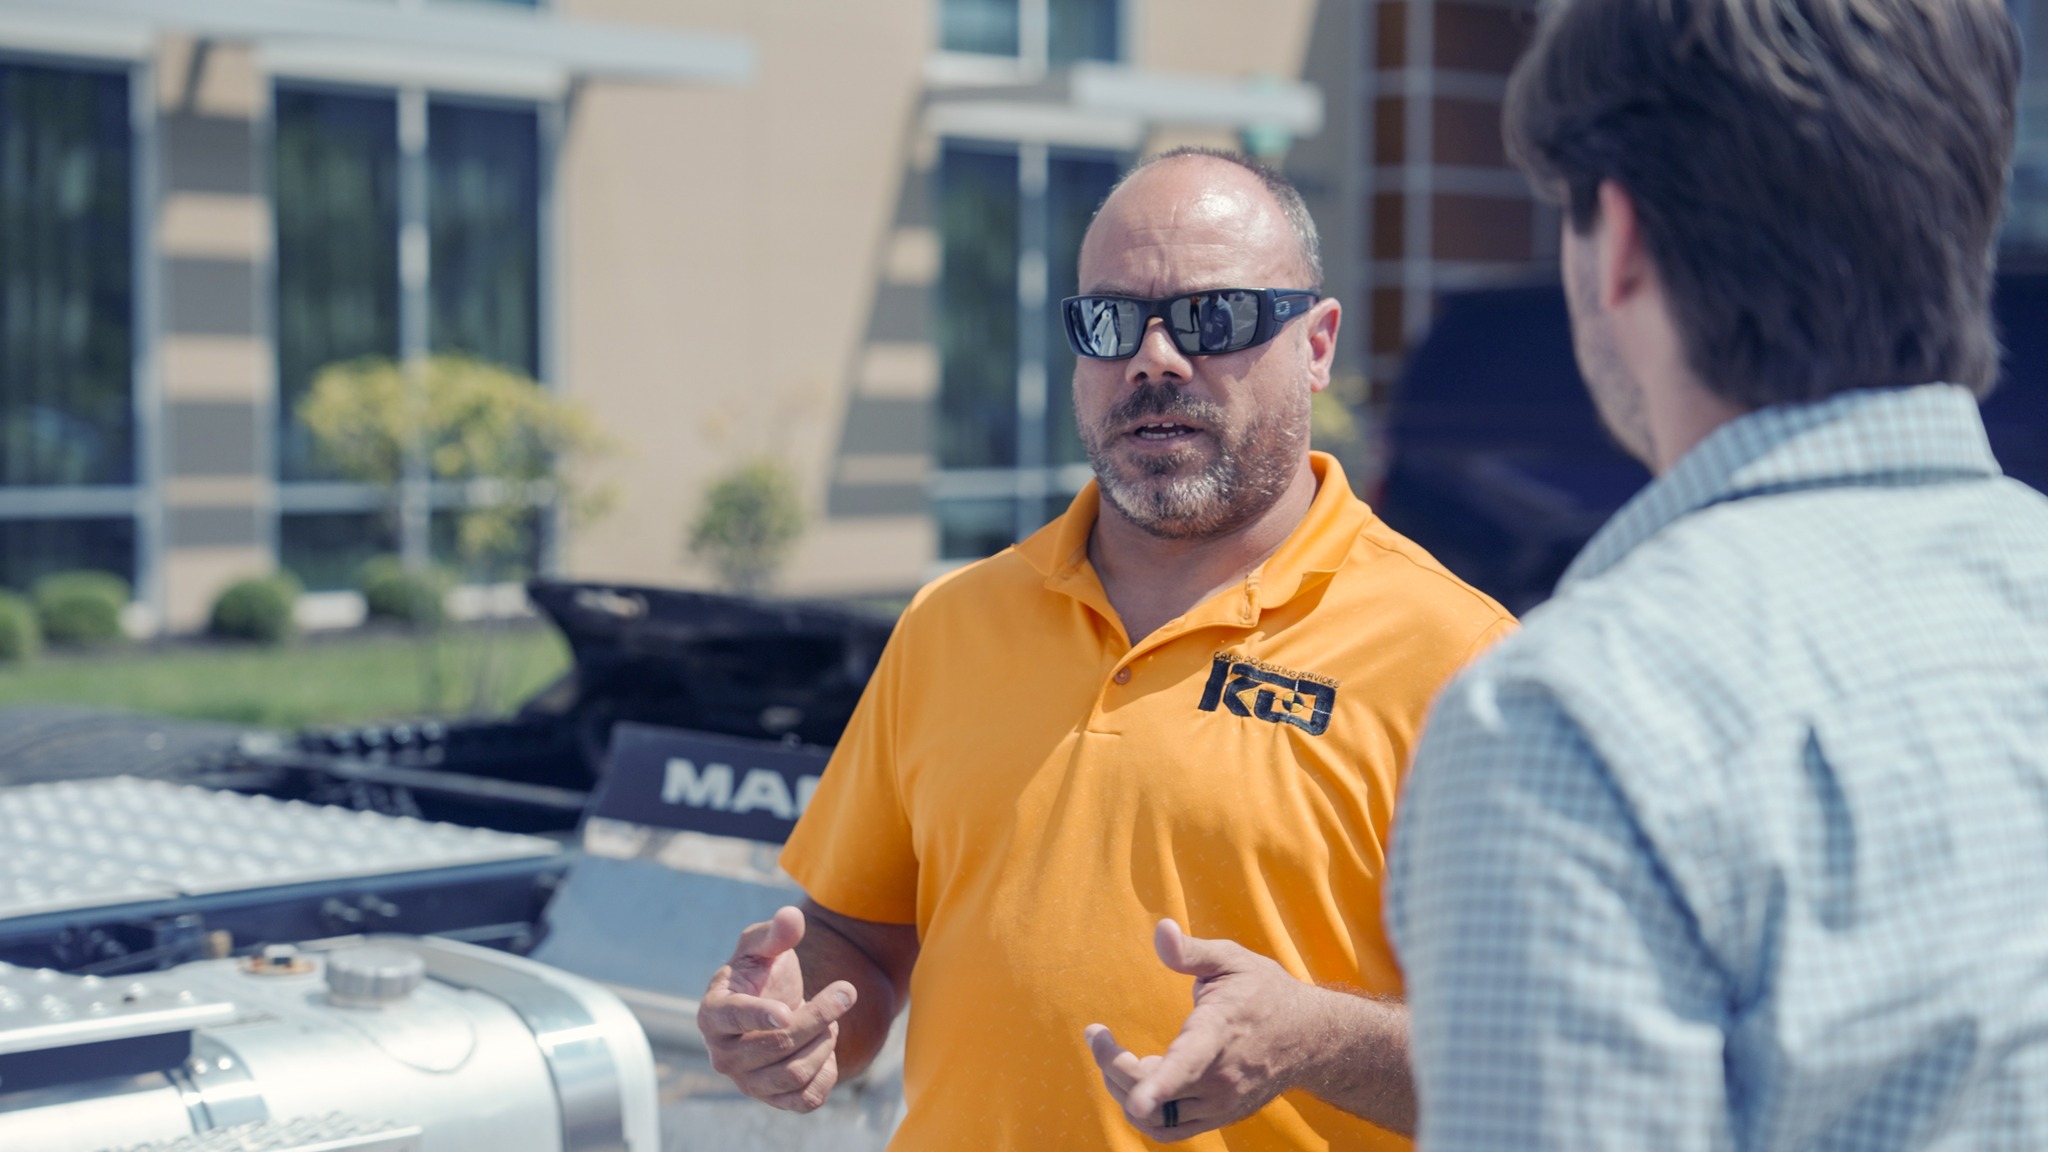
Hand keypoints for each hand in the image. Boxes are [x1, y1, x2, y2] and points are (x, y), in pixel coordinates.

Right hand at [698, 905, 858, 1111]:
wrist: (772, 1011)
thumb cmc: (761, 974)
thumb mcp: (763, 947)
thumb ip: (775, 932)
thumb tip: (792, 917)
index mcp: (712, 1013)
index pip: (731, 1018)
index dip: (759, 1016)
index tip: (787, 1011)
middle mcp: (723, 1055)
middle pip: (775, 1046)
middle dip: (817, 1017)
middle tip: (845, 992)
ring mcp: (747, 1082)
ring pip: (794, 1075)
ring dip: (824, 1042)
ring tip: (830, 1021)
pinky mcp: (773, 1100)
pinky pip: (805, 1100)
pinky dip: (826, 1074)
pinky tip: (827, 1048)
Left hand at [1084, 920, 1315, 1141]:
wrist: (1309, 1037)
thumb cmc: (1263, 990)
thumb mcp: (1231, 959)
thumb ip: (1191, 951)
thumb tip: (1160, 929)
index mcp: (1220, 1031)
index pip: (1188, 1062)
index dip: (1160, 1083)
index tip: (1137, 1099)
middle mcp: (1221, 1077)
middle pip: (1152, 1091)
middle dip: (1112, 1064)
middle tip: (1098, 1035)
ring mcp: (1221, 1103)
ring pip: (1155, 1116)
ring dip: (1124, 1088)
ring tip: (1122, 1055)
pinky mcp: (1220, 1117)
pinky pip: (1168, 1128)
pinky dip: (1146, 1109)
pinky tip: (1146, 1075)